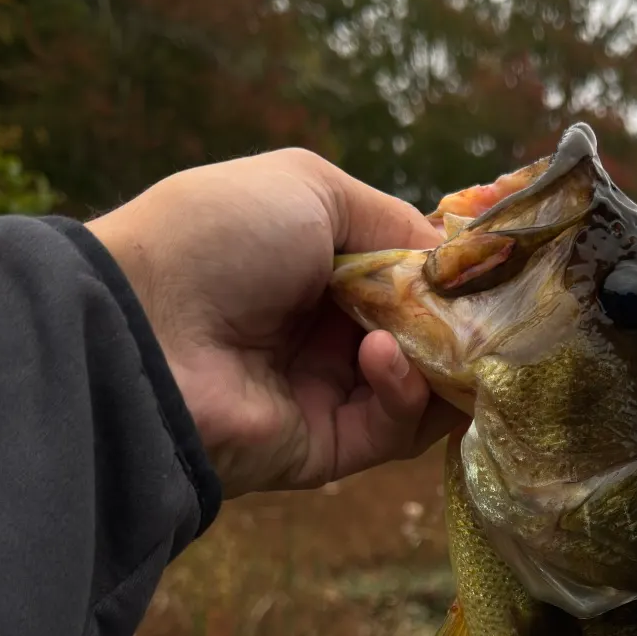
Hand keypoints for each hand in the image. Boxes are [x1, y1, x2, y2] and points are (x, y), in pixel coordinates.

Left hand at [88, 149, 462, 496]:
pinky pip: (396, 427)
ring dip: (441, 357)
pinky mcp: (330, 446)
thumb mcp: (311, 189)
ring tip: (436, 335)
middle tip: (488, 309)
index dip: (454, 272)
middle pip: (428, 330)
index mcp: (320, 262)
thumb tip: (458, 262)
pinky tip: (378, 356)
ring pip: (427, 384)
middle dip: (461, 318)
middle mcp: (328, 327)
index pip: (412, 274)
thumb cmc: (219, 237)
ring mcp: (329, 388)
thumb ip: (395, 220)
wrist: (142, 328)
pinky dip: (404, 391)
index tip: (494, 266)